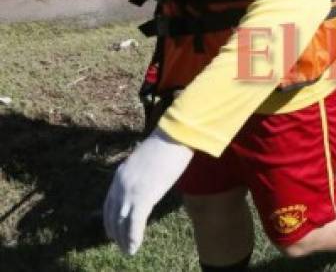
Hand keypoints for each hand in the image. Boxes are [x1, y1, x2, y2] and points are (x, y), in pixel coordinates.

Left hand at [103, 129, 192, 254]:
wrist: (173, 137)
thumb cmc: (166, 145)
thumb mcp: (145, 160)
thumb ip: (140, 173)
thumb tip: (145, 182)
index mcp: (120, 175)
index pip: (109, 204)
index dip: (110, 220)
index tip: (112, 231)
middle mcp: (120, 185)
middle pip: (112, 215)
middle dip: (116, 233)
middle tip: (120, 245)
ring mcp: (130, 192)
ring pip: (121, 222)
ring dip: (124, 239)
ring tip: (128, 250)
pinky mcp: (143, 197)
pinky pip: (134, 223)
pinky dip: (133, 237)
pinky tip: (134, 247)